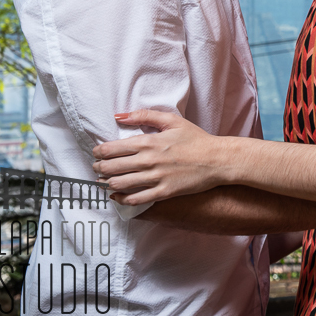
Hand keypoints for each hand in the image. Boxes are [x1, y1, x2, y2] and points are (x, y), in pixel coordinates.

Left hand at [92, 109, 231, 205]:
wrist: (218, 159)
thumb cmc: (196, 139)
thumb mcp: (173, 121)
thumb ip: (145, 115)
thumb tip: (120, 116)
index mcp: (149, 141)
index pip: (112, 148)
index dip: (98, 152)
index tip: (97, 153)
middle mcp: (149, 160)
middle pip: (111, 167)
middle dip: (99, 167)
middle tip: (97, 167)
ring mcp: (156, 178)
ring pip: (119, 184)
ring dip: (107, 183)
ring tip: (104, 181)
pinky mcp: (164, 192)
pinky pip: (135, 199)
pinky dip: (121, 199)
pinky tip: (117, 197)